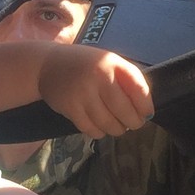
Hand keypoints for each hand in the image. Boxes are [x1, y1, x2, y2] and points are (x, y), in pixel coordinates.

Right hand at [37, 44, 152, 137]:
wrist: (48, 64)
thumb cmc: (86, 64)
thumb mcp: (108, 61)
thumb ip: (127, 79)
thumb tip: (146, 109)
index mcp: (112, 63)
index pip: (139, 89)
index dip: (145, 106)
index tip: (147, 114)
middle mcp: (98, 77)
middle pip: (125, 111)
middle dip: (133, 122)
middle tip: (133, 123)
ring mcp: (83, 94)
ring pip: (109, 124)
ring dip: (117, 129)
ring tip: (117, 125)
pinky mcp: (70, 108)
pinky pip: (92, 130)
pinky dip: (99, 132)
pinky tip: (100, 126)